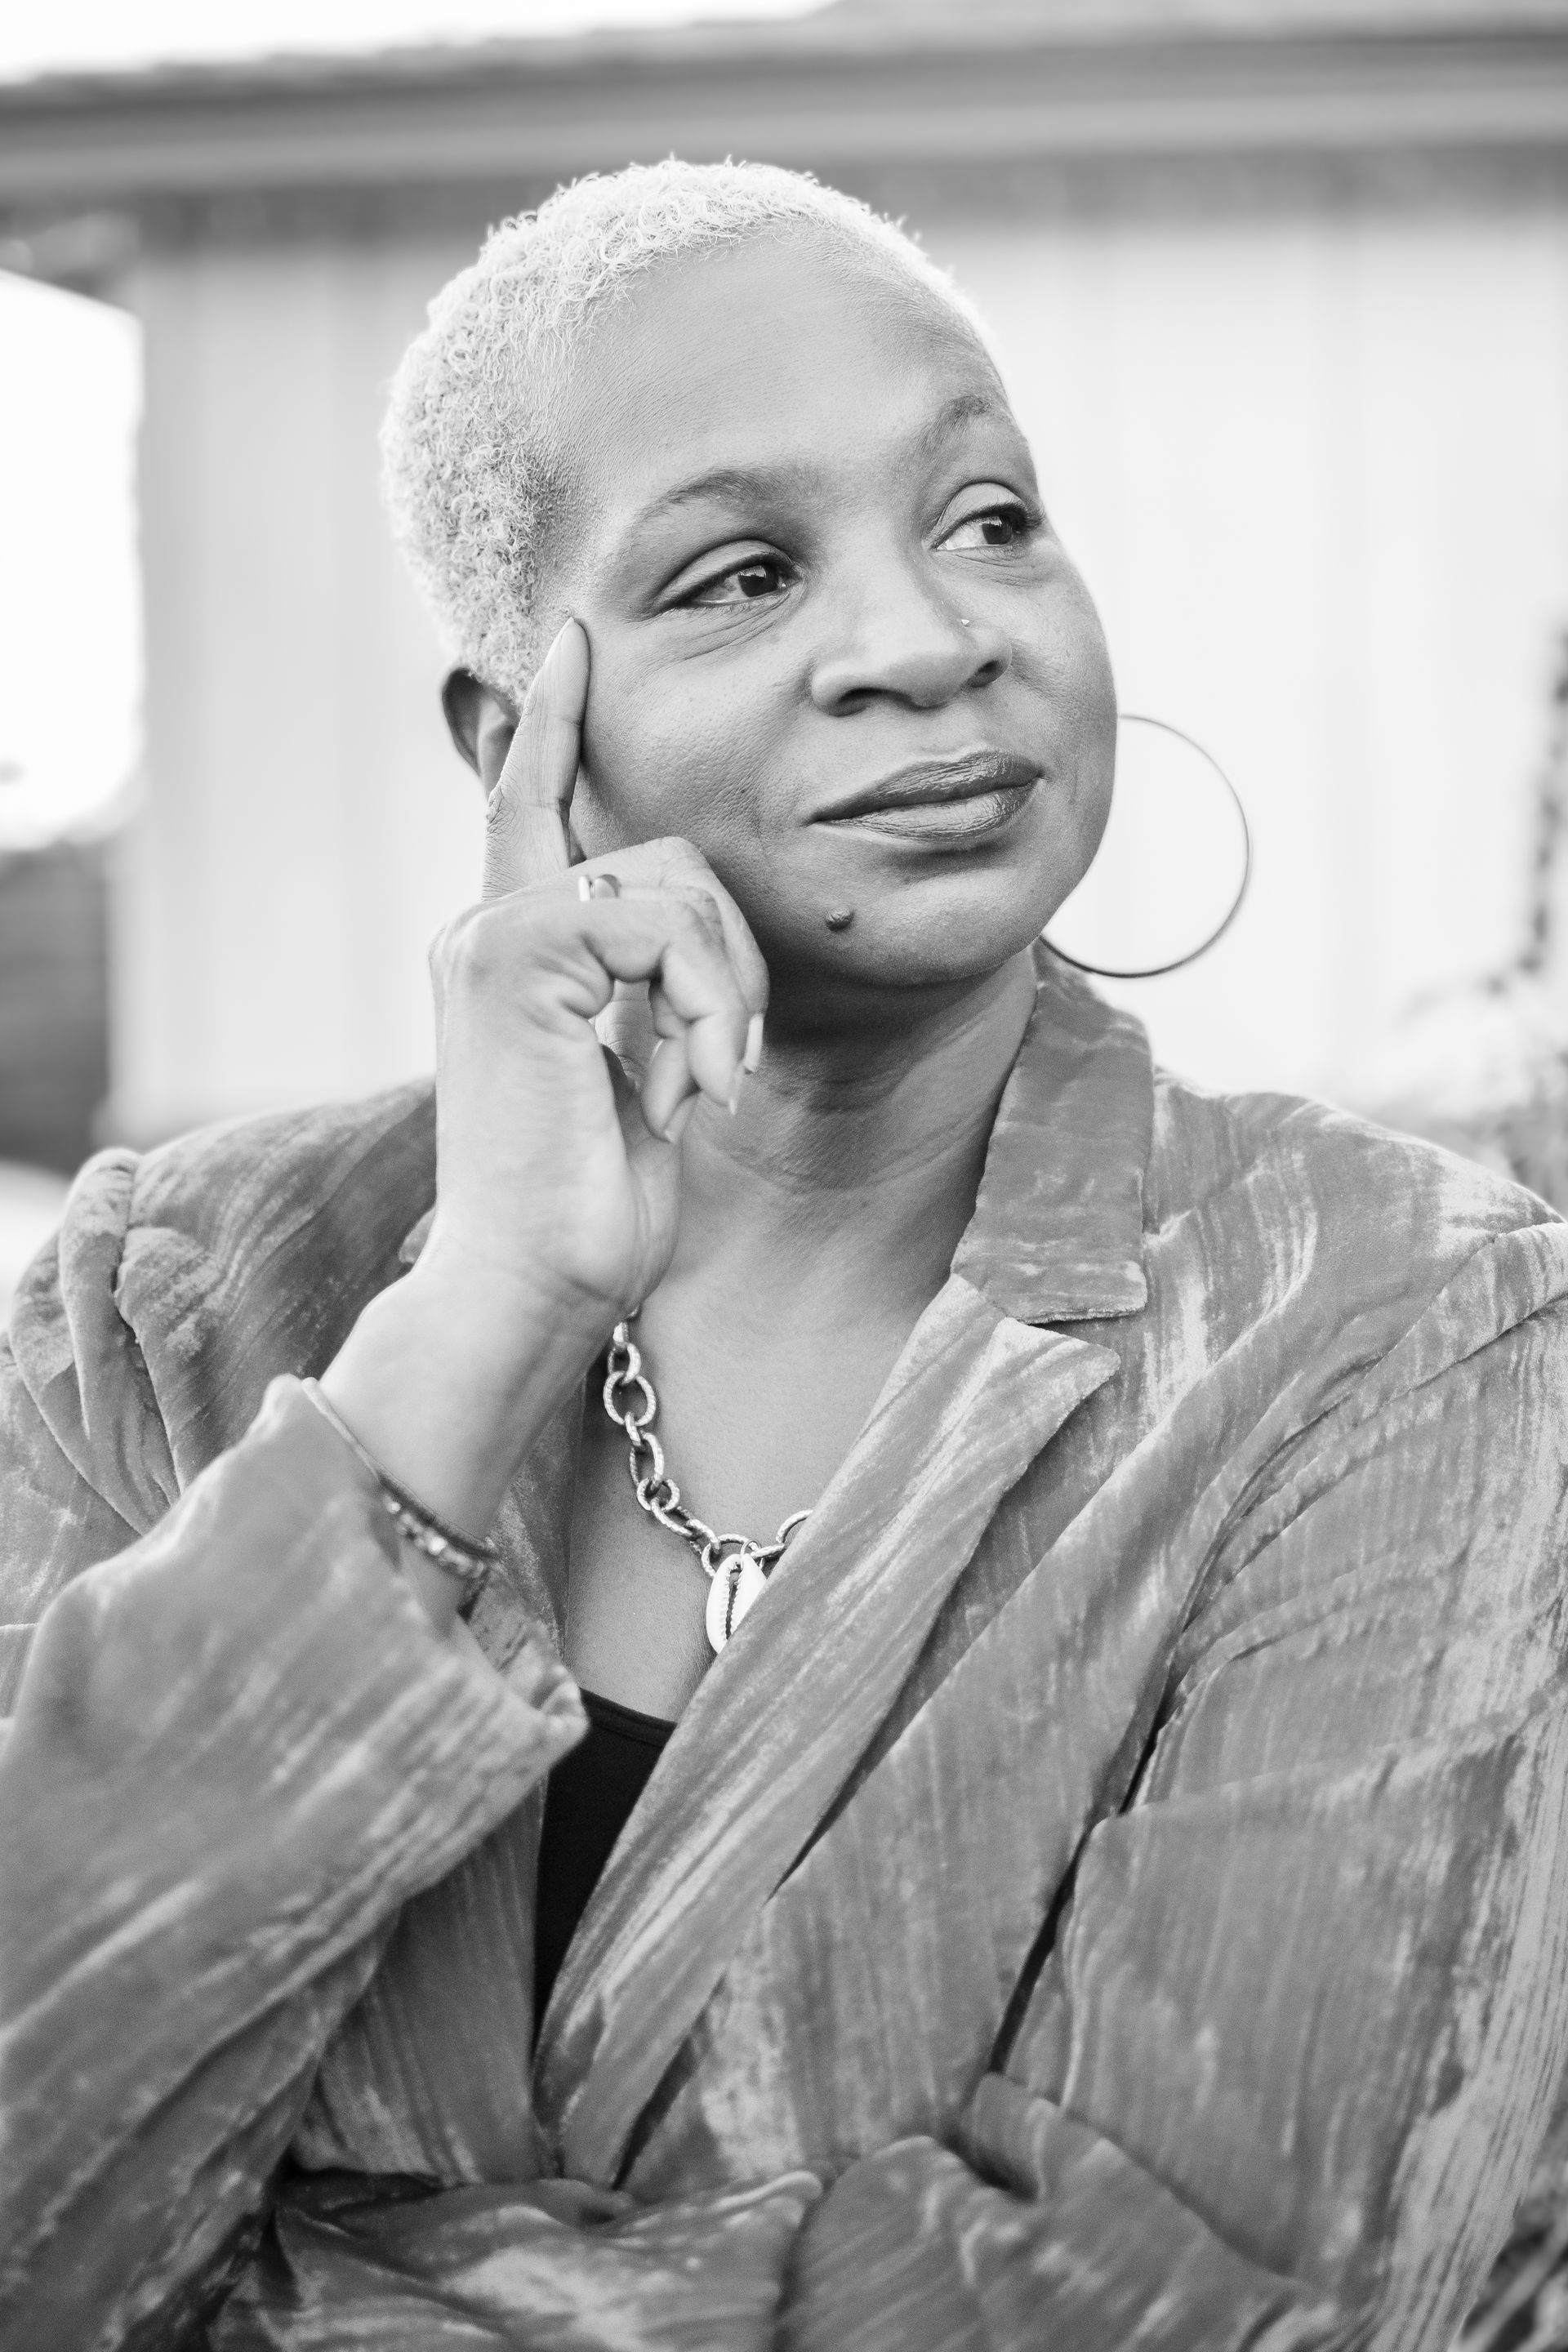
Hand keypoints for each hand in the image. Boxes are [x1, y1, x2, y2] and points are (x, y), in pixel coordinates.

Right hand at [318, 621, 766, 1621]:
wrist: (531, 1284)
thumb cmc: (586, 1206)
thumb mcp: (633, 1078)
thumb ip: (641, 994)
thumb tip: (689, 941)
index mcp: (512, 951)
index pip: (531, 804)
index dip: (557, 724)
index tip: (573, 644)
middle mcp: (488, 928)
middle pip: (663, 850)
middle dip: (729, 954)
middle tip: (723, 1062)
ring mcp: (493, 937)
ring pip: (675, 880)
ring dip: (724, 990)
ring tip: (707, 1084)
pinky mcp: (515, 956)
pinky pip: (661, 921)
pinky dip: (706, 1004)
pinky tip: (691, 1086)